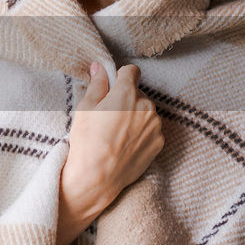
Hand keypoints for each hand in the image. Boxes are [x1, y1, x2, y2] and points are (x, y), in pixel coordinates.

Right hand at [57, 63, 163, 244]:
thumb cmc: (87, 141)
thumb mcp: (85, 108)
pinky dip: (141, 133)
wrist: (98, 177)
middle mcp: (146, 106)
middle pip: (138, 94)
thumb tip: (99, 68)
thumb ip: (96, 85)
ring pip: (146, 112)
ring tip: (117, 134)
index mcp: (126, 93)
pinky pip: (151, 130)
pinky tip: (125, 144)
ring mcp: (155, 125)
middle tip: (109, 117)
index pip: (132, 71)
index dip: (121, 77)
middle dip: (126, 100)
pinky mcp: (159, 142)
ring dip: (135, 117)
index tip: (113, 86)